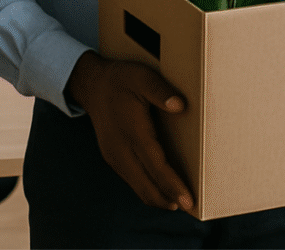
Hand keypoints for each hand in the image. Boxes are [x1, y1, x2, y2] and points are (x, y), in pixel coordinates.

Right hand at [66, 51, 193, 210]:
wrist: (92, 85)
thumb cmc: (121, 79)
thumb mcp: (142, 76)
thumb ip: (161, 91)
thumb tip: (180, 106)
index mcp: (132, 132)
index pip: (155, 166)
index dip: (172, 185)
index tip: (188, 200)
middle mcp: (121, 150)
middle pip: (146, 185)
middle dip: (168, 199)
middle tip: (191, 207)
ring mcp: (115, 156)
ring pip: (138, 187)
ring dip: (158, 198)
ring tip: (180, 203)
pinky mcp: (113, 158)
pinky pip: (133, 180)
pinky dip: (148, 189)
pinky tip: (162, 190)